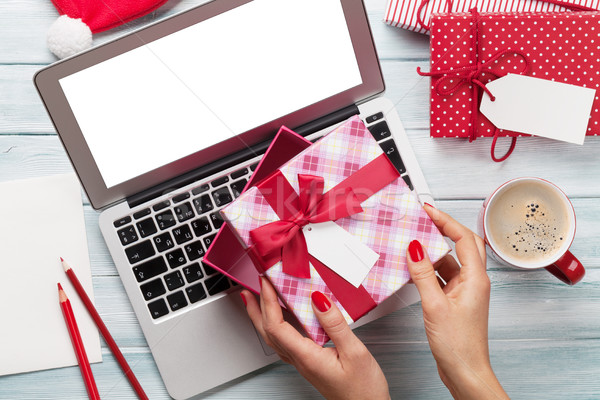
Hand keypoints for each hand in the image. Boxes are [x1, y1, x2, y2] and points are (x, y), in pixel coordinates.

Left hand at [241, 277, 389, 399]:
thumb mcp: (355, 352)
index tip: (266, 283)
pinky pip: (285, 342)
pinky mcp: (310, 363)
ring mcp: (303, 363)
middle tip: (250, 288)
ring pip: (274, 338)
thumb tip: (318, 299)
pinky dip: (277, 327)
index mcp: (307, 356)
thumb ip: (335, 325)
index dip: (268, 302)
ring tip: (258, 301)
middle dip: (257, 308)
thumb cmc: (363, 389)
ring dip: (263, 317)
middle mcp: (300, 361)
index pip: (276, 326)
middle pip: (268, 332)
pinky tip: (283, 321)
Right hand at [407, 205, 507, 399]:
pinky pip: (443, 276)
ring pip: (451, 261)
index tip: (428, 211)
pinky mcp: (456, 300)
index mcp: (476, 279)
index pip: (464, 238)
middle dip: (444, 229)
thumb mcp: (434, 305)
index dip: (446, 220)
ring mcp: (465, 291)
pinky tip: (415, 270)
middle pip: (463, 244)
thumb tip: (415, 248)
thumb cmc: (458, 344)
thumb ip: (423, 274)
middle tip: (424, 219)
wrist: (464, 371)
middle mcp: (474, 282)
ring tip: (414, 244)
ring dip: (434, 252)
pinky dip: (430, 270)